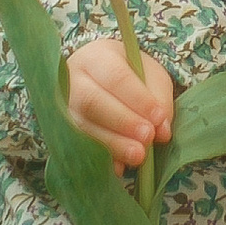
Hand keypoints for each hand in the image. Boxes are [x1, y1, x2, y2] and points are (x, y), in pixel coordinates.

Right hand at [66, 37, 173, 172]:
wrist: (99, 79)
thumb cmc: (129, 74)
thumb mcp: (150, 75)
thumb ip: (159, 98)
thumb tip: (162, 131)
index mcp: (97, 57)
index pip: (115, 76)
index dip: (137, 98)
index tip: (158, 116)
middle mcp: (73, 80)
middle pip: (92, 101)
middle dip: (123, 122)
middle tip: (148, 136)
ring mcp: (64, 108)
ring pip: (83, 127)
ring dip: (113, 144)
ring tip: (139, 155)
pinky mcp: (64, 132)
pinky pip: (80, 147)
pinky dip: (101, 159)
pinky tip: (119, 167)